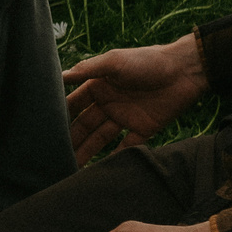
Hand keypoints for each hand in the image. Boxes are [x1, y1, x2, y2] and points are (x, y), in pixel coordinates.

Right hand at [63, 36, 211, 164]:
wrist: (186, 70)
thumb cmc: (148, 60)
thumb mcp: (115, 62)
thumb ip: (89, 70)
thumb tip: (60, 76)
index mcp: (100, 86)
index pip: (75, 104)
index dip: (61, 117)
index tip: (45, 132)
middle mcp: (110, 103)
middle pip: (86, 125)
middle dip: (71, 140)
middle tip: (55, 157)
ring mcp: (126, 117)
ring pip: (101, 138)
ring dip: (88, 152)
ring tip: (71, 168)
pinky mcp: (145, 128)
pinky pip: (127, 146)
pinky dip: (115, 158)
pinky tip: (100, 171)